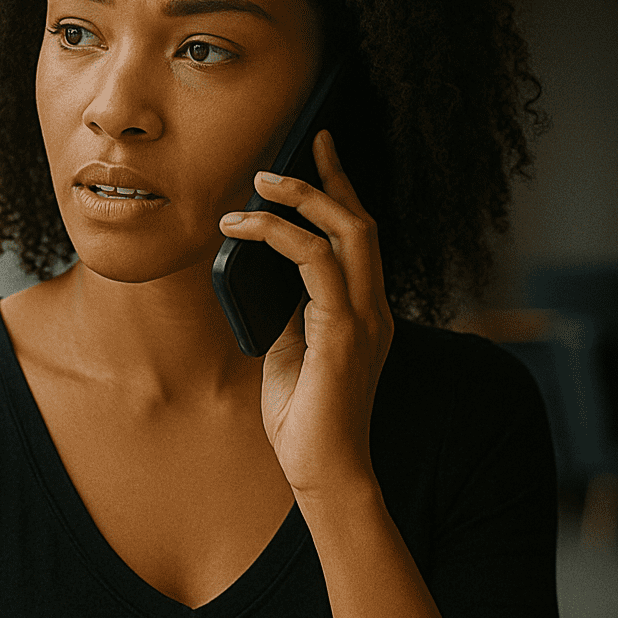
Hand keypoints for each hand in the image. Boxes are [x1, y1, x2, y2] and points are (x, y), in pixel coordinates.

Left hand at [220, 130, 392, 496]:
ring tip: (257, 185)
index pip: (360, 238)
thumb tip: (263, 270)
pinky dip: (279, 236)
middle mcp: (373, 309)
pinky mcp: (344, 334)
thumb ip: (288, 311)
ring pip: (346, 232)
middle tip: (295, 146)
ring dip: (299, 199)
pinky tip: (244, 229)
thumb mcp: (291, 352)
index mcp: (364, 313)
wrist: (321, 472)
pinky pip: (315, 263)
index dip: (342, 189)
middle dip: (327, 178)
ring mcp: (364, 320)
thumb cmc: (304, 420)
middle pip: (361, 223)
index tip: (319, 151)